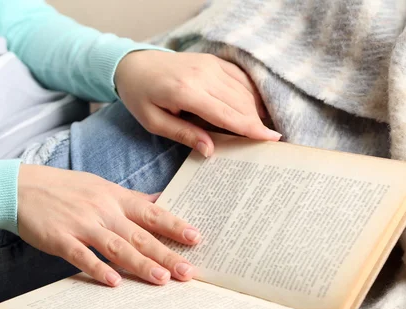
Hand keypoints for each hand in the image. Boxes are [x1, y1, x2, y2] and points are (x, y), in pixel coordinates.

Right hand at [17, 164, 199, 286]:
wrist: (20, 187)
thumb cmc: (65, 188)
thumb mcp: (101, 186)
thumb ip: (131, 198)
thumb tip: (160, 200)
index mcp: (115, 197)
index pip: (151, 212)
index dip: (174, 225)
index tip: (196, 238)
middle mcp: (103, 210)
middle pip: (140, 235)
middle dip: (166, 253)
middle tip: (188, 272)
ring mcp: (82, 224)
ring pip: (116, 247)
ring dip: (140, 264)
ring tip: (162, 279)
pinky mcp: (60, 239)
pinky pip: (81, 256)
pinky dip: (97, 268)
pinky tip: (114, 282)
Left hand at [114, 51, 279, 156]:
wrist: (135, 64)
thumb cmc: (141, 96)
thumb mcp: (154, 122)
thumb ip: (183, 134)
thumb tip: (210, 150)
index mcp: (186, 92)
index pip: (226, 114)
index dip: (250, 128)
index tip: (271, 139)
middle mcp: (202, 75)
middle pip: (240, 103)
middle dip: (256, 122)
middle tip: (268, 140)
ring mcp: (210, 64)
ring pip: (243, 90)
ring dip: (254, 110)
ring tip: (260, 128)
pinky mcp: (214, 60)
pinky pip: (240, 77)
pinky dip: (250, 93)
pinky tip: (254, 108)